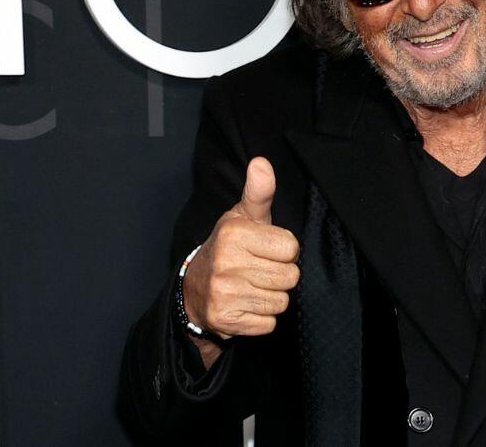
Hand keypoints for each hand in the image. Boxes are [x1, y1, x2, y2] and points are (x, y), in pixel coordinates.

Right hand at [182, 157, 299, 341]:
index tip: (266, 250)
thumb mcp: (242, 217)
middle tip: (258, 270)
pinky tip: (246, 304)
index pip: (291, 248)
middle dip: (279, 275)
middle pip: (290, 277)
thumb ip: (259, 192)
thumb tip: (262, 163)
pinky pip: (269, 323)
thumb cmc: (229, 248)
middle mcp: (227, 263)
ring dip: (271, 297)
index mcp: (234, 234)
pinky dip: (262, 318)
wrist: (194, 289)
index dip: (284, 250)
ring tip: (252, 286)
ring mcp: (225, 294)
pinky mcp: (226, 320)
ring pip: (281, 301)